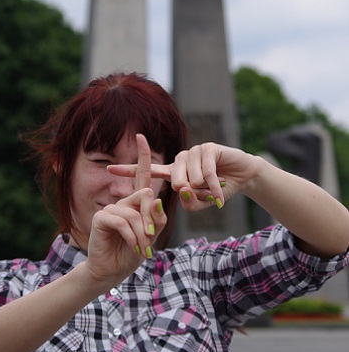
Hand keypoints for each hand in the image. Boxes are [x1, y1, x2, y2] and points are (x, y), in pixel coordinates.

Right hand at [85, 134, 166, 288]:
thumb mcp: (152, 234)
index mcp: (136, 202)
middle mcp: (123, 201)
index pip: (141, 174)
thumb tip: (155, 199)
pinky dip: (132, 236)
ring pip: (135, 212)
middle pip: (145, 196)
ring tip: (143, 248)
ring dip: (142, 234)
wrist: (113, 270)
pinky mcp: (101, 218)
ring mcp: (111, 208)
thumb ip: (156, 218)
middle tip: (151, 240)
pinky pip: (123, 221)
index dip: (141, 155)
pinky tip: (133, 247)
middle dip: (151, 219)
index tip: (141, 136)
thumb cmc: (134, 251)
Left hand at [108, 142, 257, 211]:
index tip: (108, 169)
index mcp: (174, 171)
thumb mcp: (202, 202)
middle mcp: (180, 159)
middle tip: (204, 195)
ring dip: (206, 191)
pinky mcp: (207, 148)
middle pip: (175, 182)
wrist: (243, 177)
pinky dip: (214, 187)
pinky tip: (220, 193)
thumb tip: (182, 190)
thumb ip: (190, 202)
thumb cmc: (219, 191)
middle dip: (191, 194)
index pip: (148, 171)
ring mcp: (193, 151)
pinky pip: (206, 173)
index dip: (128, 171)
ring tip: (214, 189)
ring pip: (191, 179)